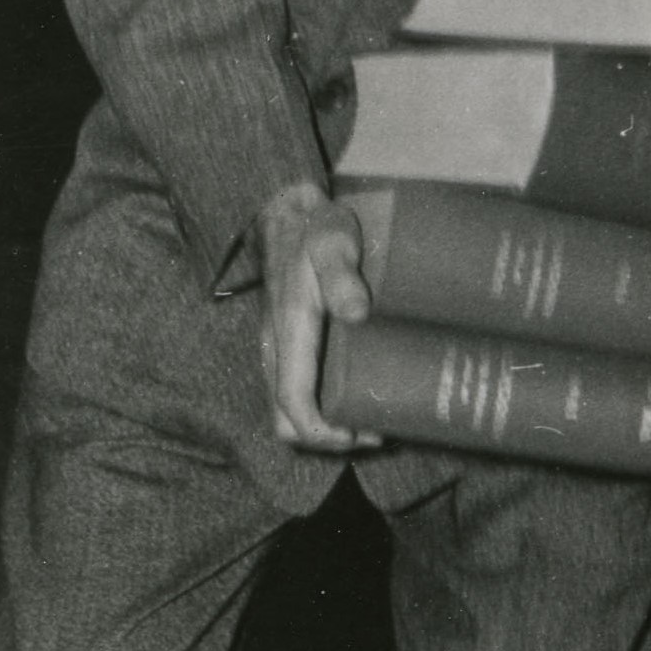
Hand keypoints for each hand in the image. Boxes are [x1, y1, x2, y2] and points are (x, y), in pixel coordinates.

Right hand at [257, 180, 383, 452]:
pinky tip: (355, 395)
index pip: (292, 402)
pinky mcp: (288, 345)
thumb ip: (342, 272)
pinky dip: (319, 408)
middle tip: (373, 432)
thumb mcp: (334, 241)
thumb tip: (357, 312)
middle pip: (285, 420)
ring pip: (287, 410)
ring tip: (369, 420)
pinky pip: (294, 392)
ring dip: (323, 427)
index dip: (324, 432)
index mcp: (288, 332)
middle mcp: (277, 349)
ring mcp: (279, 349)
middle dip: (325, 439)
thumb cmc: (315, 228)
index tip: (363, 436)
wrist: (286, 212)